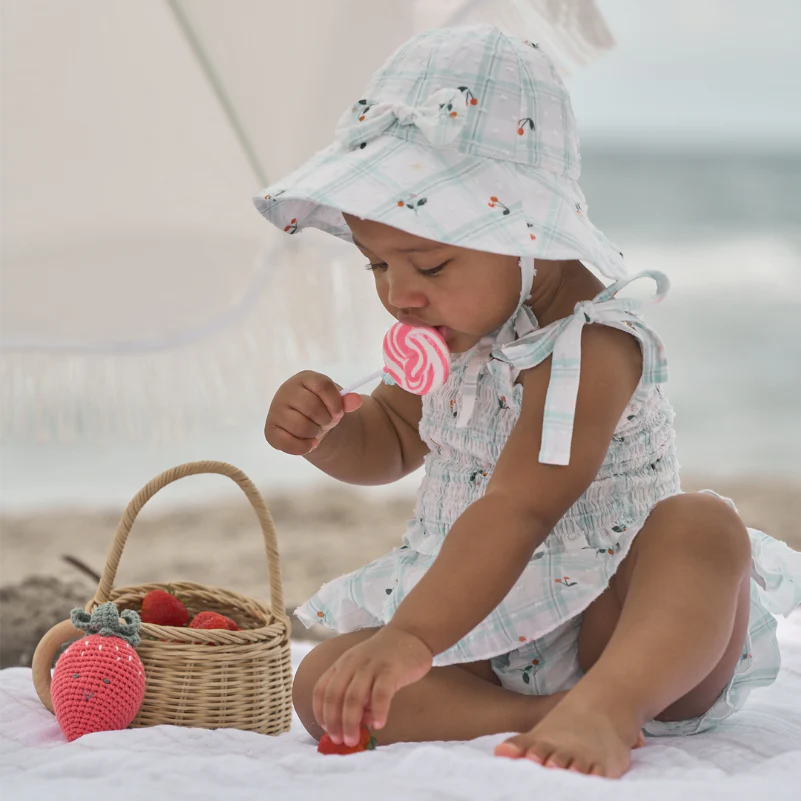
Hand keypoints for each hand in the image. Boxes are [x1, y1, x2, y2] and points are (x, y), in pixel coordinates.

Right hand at [264, 371, 360, 455]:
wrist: (308, 422)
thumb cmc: (322, 407)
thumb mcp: (336, 402)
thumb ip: (347, 401)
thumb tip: (356, 401)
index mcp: (304, 379)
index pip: (322, 385)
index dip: (335, 402)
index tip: (339, 413)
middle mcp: (286, 391)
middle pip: (311, 406)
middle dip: (325, 420)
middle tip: (327, 422)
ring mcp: (275, 410)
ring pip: (301, 426)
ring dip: (315, 433)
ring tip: (317, 430)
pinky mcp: (270, 431)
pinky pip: (287, 443)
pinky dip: (304, 447)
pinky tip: (311, 444)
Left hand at [313, 626, 433, 745]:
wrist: (410, 633)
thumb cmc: (385, 656)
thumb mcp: (363, 669)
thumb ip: (356, 693)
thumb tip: (356, 724)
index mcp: (342, 664)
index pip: (321, 689)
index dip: (320, 712)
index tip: (326, 730)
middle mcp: (352, 663)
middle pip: (334, 695)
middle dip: (334, 722)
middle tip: (340, 741)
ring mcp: (371, 665)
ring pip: (353, 697)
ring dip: (350, 722)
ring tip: (354, 739)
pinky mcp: (391, 670)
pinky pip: (380, 694)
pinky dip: (377, 712)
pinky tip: (379, 724)